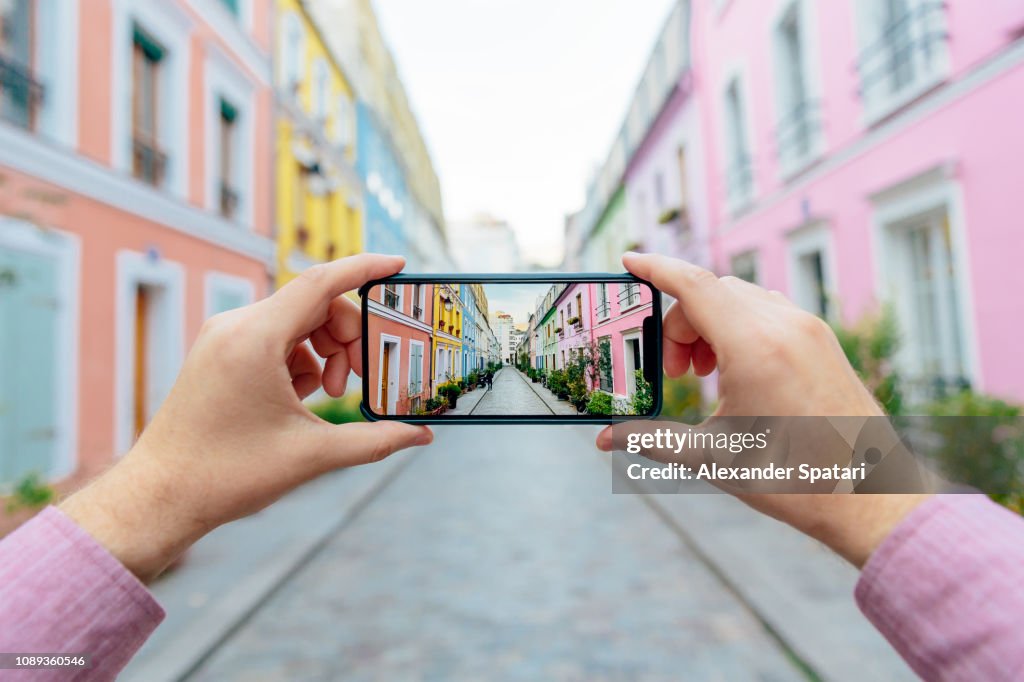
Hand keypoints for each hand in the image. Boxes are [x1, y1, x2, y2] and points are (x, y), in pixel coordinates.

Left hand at [61, 255, 432, 581]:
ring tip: (329, 396)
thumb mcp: (312, 455)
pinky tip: (301, 398)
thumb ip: (374, 440)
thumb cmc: (227, 474)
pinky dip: (299, 359)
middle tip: (358, 380)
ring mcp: (223, 338)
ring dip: (325, 350)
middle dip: (349, 336)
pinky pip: (274, 338)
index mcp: (256, 339)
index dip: (364, 269)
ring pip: (296, 321)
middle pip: (314, 303)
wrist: (161, 495)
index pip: (321, 282)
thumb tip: (421, 435)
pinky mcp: (219, 353)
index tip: (398, 264)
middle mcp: (235, 326)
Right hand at [597, 253, 928, 565]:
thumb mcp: (713, 458)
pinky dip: (739, 328)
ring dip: (710, 323)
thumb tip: (605, 440)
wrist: (871, 498)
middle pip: (712, 293)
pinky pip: (769, 312)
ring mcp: (810, 331)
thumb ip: (653, 439)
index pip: (694, 285)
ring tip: (703, 375)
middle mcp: (785, 326)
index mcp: (754, 347)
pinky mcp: (824, 343)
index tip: (629, 261)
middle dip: (680, 321)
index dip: (656, 268)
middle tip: (673, 371)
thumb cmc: (794, 479)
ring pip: (741, 300)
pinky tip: (736, 372)